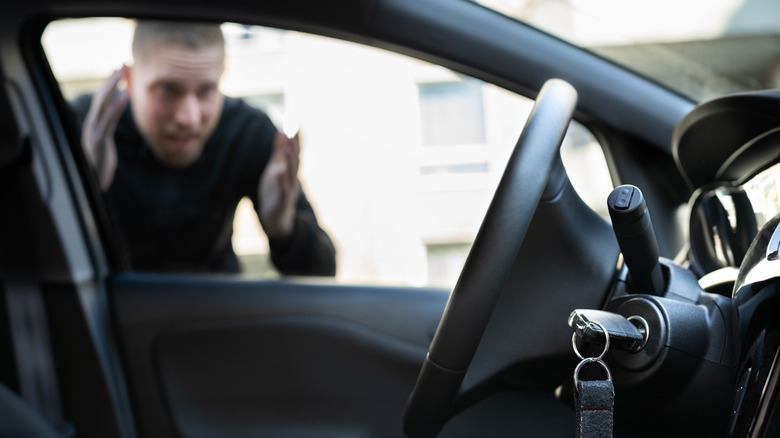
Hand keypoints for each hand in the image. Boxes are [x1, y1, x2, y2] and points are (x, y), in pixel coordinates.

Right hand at [82, 65, 128, 190]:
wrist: (93, 184)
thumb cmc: (99, 165)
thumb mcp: (104, 145)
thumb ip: (105, 130)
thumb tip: (110, 119)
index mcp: (93, 125)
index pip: (102, 101)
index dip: (109, 85)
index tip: (118, 71)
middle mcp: (91, 126)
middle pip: (101, 98)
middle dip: (111, 80)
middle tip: (122, 64)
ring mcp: (94, 133)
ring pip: (103, 105)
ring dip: (113, 88)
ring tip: (123, 74)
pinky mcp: (100, 142)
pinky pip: (108, 121)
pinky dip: (116, 107)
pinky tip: (124, 96)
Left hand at [259, 131, 300, 238]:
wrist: (275, 218)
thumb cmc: (275, 191)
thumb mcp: (275, 169)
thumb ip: (278, 152)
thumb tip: (281, 132)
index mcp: (289, 170)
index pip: (295, 151)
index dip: (296, 138)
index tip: (295, 121)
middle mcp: (292, 178)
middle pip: (295, 160)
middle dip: (295, 146)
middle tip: (294, 131)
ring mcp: (288, 189)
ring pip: (291, 174)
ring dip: (291, 161)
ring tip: (289, 148)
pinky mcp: (281, 200)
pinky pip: (283, 190)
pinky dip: (283, 181)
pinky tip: (280, 172)